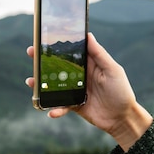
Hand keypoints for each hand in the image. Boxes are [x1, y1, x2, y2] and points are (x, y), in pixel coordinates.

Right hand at [25, 33, 152, 150]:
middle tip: (31, 53)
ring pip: (55, 85)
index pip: (71, 51)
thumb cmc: (121, 91)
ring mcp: (76, 91)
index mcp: (89, 64)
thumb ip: (100, 54)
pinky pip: (61, 105)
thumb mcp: (113, 70)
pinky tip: (51, 111)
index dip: (59, 45)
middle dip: (43, 61)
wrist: (123, 118)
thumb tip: (88, 35)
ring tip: (31, 81)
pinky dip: (55, 109)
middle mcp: (80, 76)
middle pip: (58, 66)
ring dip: (42, 84)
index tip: (45, 38)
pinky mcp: (74, 105)